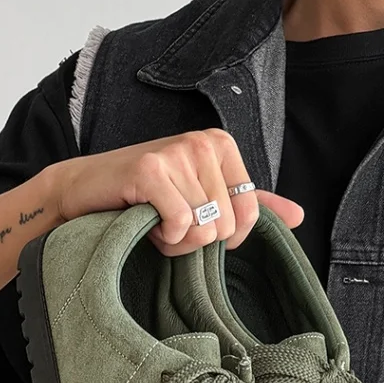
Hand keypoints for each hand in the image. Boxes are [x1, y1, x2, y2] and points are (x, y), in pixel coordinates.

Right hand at [51, 129, 302, 255]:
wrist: (85, 190)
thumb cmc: (145, 197)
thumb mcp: (203, 196)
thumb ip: (250, 204)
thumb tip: (299, 217)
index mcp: (221, 145)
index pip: (248, 215)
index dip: (223, 236)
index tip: (195, 221)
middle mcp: (202, 142)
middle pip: (225, 227)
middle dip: (194, 240)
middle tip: (167, 221)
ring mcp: (177, 152)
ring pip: (202, 230)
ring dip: (175, 240)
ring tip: (154, 219)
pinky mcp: (150, 170)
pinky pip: (178, 225)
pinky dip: (161, 236)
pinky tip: (144, 220)